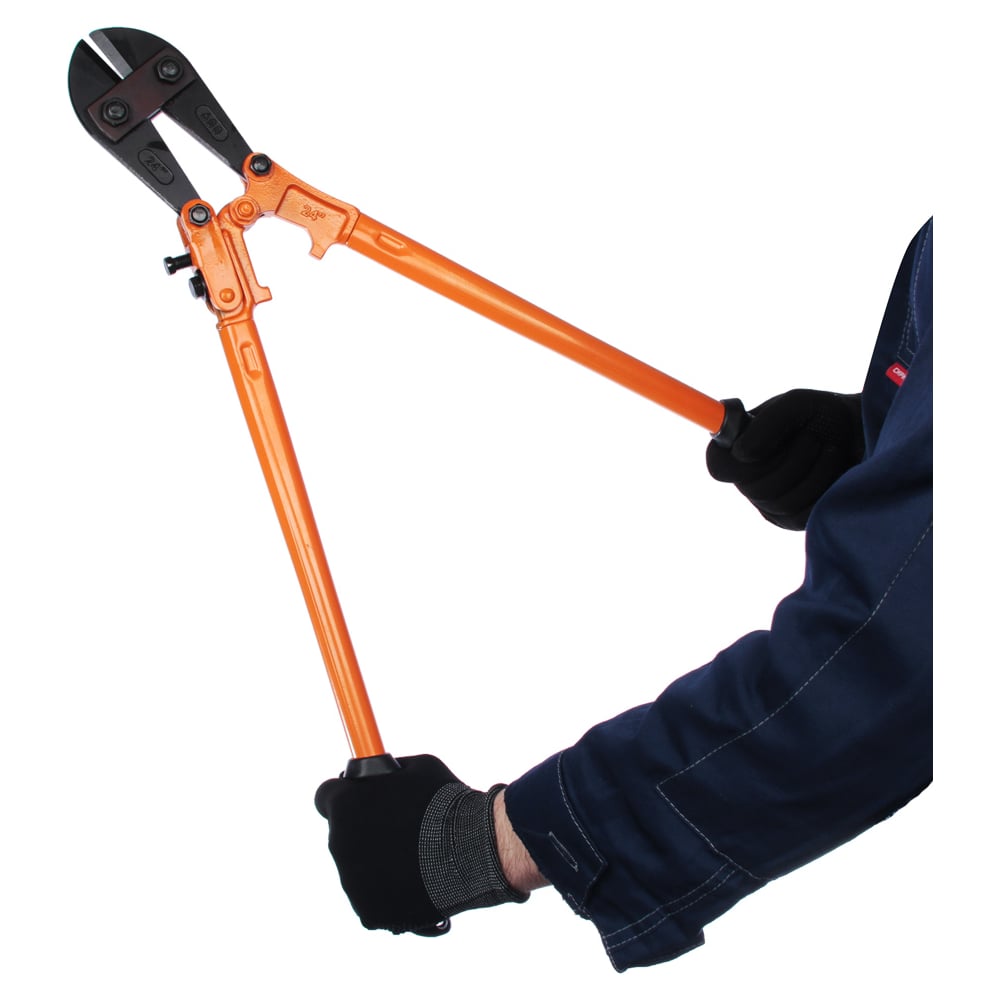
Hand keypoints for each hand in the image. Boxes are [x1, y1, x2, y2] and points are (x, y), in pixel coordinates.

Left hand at [314, 755, 526, 934]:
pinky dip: (388, 892)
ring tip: (415, 857)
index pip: (325, 796)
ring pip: (357, 868)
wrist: (472, 850)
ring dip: (377, 862)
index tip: (362, 801)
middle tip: (400, 830)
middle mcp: (339, 842)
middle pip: (343, 834)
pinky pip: (371, 898)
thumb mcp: (417, 768)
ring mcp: (351, 880)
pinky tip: (414, 881)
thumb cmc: (446, 802)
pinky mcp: (368, 911)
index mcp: (344, 804)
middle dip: (365, 831)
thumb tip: (379, 775)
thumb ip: (389, 774)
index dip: (345, 797)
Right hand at [706, 389, 863, 529]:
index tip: (753, 449)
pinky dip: (822, 486)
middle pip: (751, 486)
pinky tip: (835, 469)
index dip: (731, 462)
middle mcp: (750, 480)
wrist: (866, 434)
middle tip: (812, 439)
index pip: (718, 467)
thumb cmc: (827, 415)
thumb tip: (743, 454)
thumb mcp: (797, 406)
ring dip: (811, 470)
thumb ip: (768, 423)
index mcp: (740, 450)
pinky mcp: (795, 520)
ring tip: (829, 449)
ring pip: (778, 501)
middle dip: (789, 460)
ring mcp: (771, 504)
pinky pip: (799, 513)